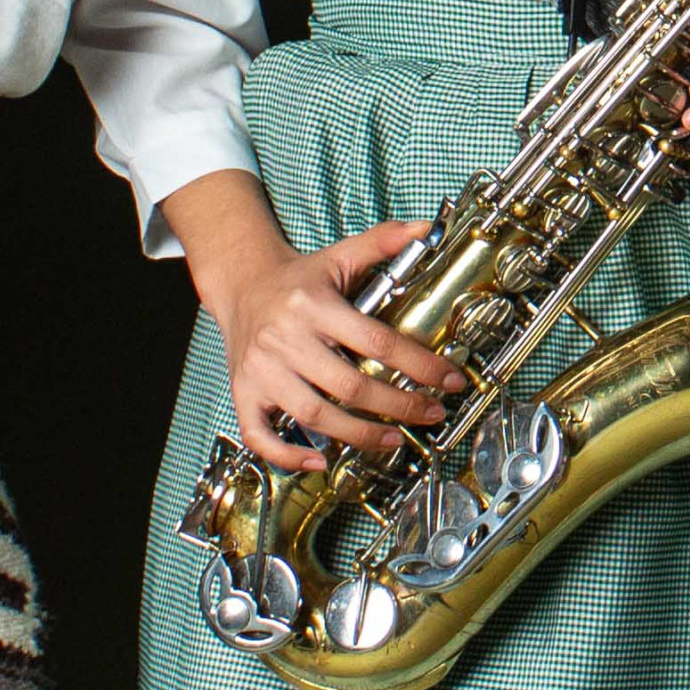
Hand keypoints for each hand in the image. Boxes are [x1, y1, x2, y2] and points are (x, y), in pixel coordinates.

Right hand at [159, 170, 466, 470]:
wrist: (242, 284)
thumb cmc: (299, 278)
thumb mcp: (340, 255)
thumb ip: (383, 242)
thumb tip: (427, 227)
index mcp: (314, 305)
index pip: (377, 341)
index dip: (419, 364)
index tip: (448, 381)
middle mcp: (286, 339)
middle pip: (350, 386)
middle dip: (398, 406)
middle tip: (430, 415)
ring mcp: (262, 370)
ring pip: (313, 415)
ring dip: (358, 436)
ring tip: (393, 440)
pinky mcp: (243, 392)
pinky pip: (260, 434)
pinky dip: (287, 455)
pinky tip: (320, 461)